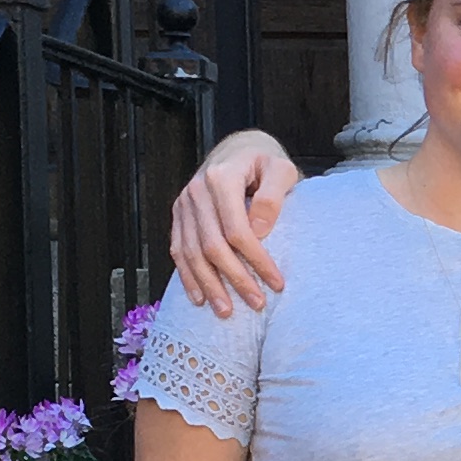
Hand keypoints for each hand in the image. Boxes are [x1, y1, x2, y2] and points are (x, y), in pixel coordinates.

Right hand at [165, 130, 299, 317]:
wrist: (239, 149)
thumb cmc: (265, 162)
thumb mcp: (281, 169)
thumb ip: (273, 196)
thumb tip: (259, 231)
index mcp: (221, 178)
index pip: (237, 230)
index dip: (257, 260)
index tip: (277, 283)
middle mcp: (196, 192)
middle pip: (212, 246)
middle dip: (235, 279)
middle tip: (256, 304)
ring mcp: (184, 204)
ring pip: (192, 252)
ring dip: (209, 285)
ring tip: (226, 312)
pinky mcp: (179, 214)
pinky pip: (178, 249)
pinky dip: (187, 275)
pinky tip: (199, 297)